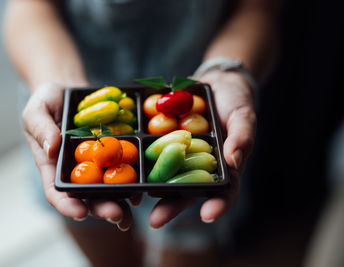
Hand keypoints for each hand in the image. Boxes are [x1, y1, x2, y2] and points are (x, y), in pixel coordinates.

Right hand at [22, 82, 139, 230]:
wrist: (69, 91)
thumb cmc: (47, 101)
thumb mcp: (37, 110)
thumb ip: (41, 129)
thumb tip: (52, 149)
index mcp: (52, 166)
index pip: (56, 192)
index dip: (67, 205)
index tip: (80, 213)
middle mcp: (74, 171)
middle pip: (86, 197)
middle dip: (102, 208)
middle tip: (117, 216)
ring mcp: (94, 165)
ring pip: (106, 191)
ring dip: (119, 204)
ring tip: (132, 213)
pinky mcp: (110, 156)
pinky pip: (120, 171)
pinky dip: (130, 184)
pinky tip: (140, 191)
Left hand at [149, 71, 255, 227]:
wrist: (216, 83)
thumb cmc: (236, 101)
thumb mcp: (243, 116)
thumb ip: (242, 137)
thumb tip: (234, 161)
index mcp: (223, 168)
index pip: (224, 191)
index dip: (217, 205)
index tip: (207, 215)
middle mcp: (199, 167)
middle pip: (187, 192)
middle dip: (172, 207)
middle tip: (155, 220)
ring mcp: (181, 156)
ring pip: (166, 177)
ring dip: (151, 190)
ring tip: (134, 201)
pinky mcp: (165, 143)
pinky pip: (154, 154)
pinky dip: (143, 162)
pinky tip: (127, 168)